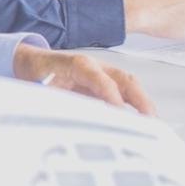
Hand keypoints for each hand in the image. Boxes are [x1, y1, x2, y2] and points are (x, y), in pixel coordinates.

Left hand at [13, 44, 154, 115]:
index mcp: (78, 64)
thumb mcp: (40, 87)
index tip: (119, 114)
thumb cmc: (37, 72)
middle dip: (139, 99)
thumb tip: (70, 118)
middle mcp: (95, 66)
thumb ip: (56, 100)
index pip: (101, 80)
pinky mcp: (104, 82)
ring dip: (142, 103)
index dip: (111, 97)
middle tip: (150, 120)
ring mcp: (102, 73)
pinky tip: (143, 119)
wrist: (32, 62)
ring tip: (152, 124)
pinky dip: (136, 104)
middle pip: (124, 79)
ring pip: (128, 85)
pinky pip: (124, 91)